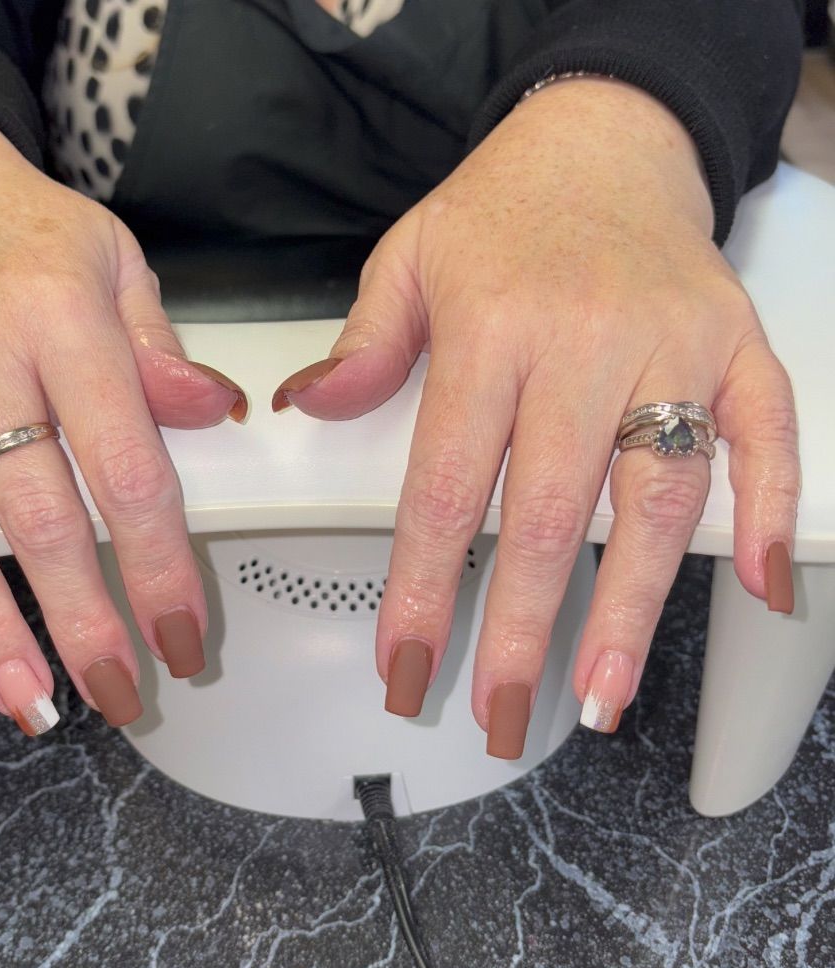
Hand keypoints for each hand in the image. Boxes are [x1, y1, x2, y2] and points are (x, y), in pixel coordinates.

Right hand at [0, 102, 245, 731]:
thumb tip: (212, 413)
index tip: (180, 636)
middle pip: (36, 514)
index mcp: (60, 316)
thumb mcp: (114, 264)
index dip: (157, 568)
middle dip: (82, 618)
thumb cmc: (14, 227)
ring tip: (24, 695)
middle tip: (115, 691)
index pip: (125, 470)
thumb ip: (160, 352)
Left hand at [273, 79, 799, 754]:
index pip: (446, 488)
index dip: (422, 589)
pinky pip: (768, 432)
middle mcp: (585, 342)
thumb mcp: (406, 259)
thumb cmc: (502, 212)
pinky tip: (759, 586)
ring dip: (630, 607)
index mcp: (493, 328)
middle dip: (519, 629)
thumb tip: (311, 406)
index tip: (406, 665)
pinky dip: (771, 510)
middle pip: (549, 514)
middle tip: (498, 712)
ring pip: (657, 496)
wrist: (604, 141)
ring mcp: (672, 348)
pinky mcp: (734, 347)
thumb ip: (363, 345)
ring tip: (603, 693)